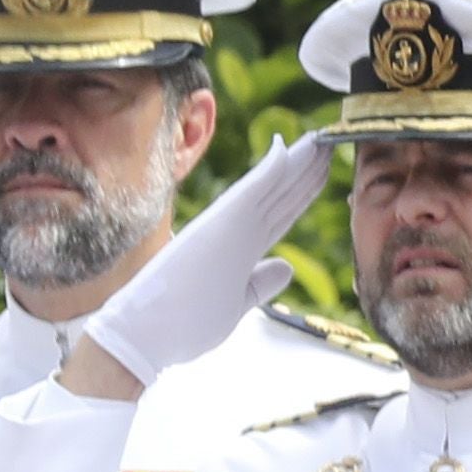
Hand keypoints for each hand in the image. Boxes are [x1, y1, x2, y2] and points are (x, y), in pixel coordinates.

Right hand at [74, 128, 334, 397]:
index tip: (321, 170)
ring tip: (321, 138)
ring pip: (272, 187)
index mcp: (239, 249)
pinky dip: (270, 169)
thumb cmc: (180, 323)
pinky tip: (286, 148)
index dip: (302, 191)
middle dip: (306, 169)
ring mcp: (228, 228)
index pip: (279, 213)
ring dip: (297, 161)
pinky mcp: (219, 227)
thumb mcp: (235, 304)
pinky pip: (251, 192)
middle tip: (329, 141)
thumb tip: (286, 267)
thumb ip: (260, 284)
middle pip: (280, 194)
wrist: (142, 333)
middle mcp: (235, 232)